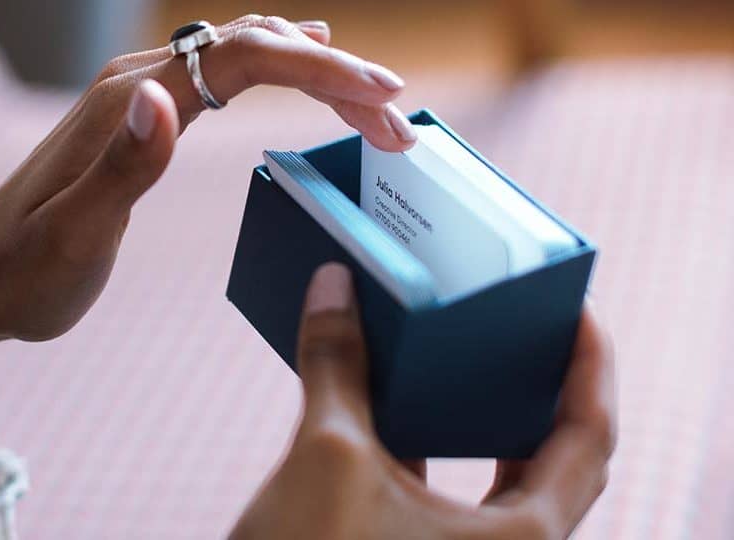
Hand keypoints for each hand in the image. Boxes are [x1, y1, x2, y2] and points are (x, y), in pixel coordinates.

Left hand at [0, 16, 419, 427]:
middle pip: (255, 45)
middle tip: (398, 120)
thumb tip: (165, 96)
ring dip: (314, 69)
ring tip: (373, 105)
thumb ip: (122, 168)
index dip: (321, 67)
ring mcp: (137, 96)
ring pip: (243, 54)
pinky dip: (278, 71)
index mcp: (129, 102)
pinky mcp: (138, 118)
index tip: (382, 97)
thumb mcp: (73, 237)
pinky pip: (223, 74)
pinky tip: (303, 70)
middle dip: (335, 71)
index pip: (245, 57)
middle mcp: (137, 83)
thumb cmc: (23, 273)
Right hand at [230, 263, 615, 538]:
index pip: (588, 436)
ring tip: (460, 349)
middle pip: (549, 453)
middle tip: (520, 323)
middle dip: (535, 384)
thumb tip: (332, 286)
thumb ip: (338, 366)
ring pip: (494, 473)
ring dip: (476, 410)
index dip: (591, 365)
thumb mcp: (327, 457)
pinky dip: (427, 439)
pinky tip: (390, 398)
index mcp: (521, 538)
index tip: (578, 309)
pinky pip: (441, 489)